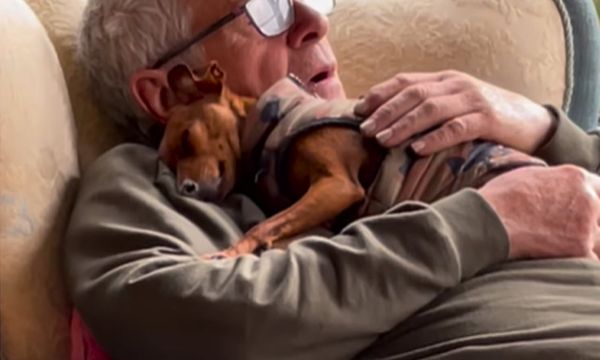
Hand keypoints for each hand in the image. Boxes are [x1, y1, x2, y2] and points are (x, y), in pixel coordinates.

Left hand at [356, 71, 555, 154]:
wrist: (531, 121)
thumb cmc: (483, 117)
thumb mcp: (453, 105)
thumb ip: (425, 107)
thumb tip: (384, 122)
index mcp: (443, 79)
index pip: (405, 81)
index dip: (379, 94)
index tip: (358, 110)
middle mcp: (456, 84)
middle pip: (413, 94)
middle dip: (386, 112)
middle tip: (366, 130)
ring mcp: (473, 100)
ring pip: (431, 109)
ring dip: (404, 125)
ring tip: (384, 140)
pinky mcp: (489, 119)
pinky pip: (457, 127)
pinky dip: (435, 138)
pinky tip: (417, 149)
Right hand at [479, 165, 599, 259]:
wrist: (488, 220)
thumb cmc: (499, 198)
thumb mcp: (529, 176)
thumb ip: (553, 182)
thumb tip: (555, 189)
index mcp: (576, 177)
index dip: (592, 201)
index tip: (581, 211)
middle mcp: (587, 198)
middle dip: (588, 223)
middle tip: (566, 230)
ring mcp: (586, 225)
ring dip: (585, 242)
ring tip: (562, 246)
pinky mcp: (579, 249)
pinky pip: (592, 259)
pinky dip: (581, 261)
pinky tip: (564, 261)